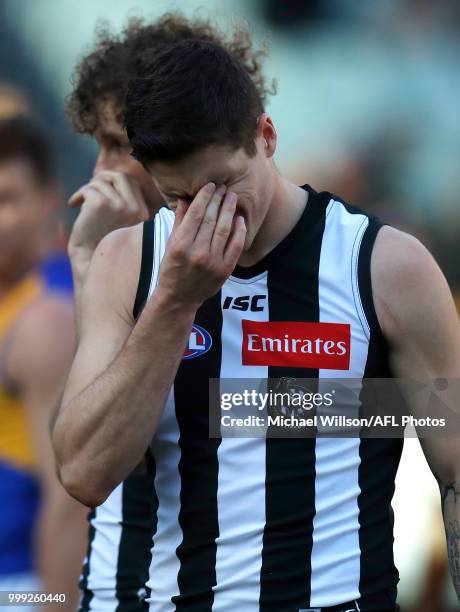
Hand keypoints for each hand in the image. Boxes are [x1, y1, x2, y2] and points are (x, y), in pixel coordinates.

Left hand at [68, 170, 149, 255]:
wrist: (90, 264)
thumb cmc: (102, 248)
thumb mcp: (121, 225)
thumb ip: (124, 204)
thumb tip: (111, 177)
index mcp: (143, 214)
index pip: (133, 183)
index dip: (115, 182)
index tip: (103, 190)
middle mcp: (135, 208)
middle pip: (120, 176)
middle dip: (103, 177)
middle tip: (91, 188)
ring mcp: (119, 205)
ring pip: (101, 182)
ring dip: (88, 190)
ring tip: (81, 204)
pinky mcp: (101, 203)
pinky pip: (87, 188)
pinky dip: (78, 195)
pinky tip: (73, 205)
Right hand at [157, 183, 245, 309]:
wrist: (179, 298)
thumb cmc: (172, 268)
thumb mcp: (171, 244)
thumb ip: (179, 221)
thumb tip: (185, 198)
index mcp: (181, 244)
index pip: (196, 214)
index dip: (204, 197)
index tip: (210, 185)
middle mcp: (197, 253)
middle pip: (211, 219)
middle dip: (218, 200)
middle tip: (223, 187)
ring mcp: (212, 262)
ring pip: (224, 230)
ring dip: (229, 210)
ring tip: (232, 197)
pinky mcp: (224, 270)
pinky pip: (236, 246)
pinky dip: (239, 231)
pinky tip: (239, 219)